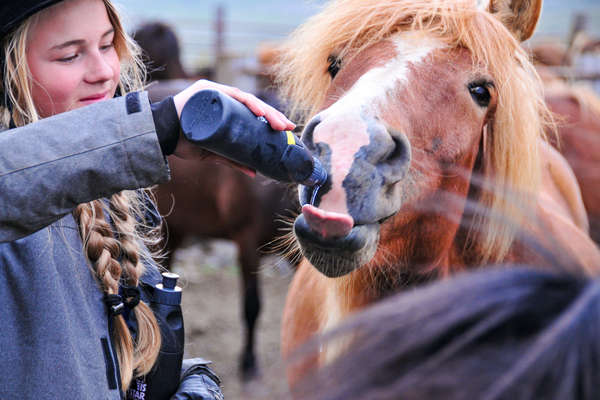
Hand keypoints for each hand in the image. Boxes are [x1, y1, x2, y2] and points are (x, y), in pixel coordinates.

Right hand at [172, 80, 294, 175]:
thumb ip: (232, 160)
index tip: (286, 130)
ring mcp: (214, 92)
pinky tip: (258, 111)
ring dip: (264, 110)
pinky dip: (246, 102)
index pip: (253, 112)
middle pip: (253, 105)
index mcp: (225, 109)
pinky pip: (230, 95)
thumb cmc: (183, 141)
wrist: (159, 135)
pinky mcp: (205, 90)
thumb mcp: (212, 152)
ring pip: (245, 99)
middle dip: (273, 116)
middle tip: (288, 128)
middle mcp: (222, 97)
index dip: (271, 120)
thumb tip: (254, 172)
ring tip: (277, 123)